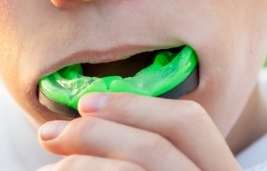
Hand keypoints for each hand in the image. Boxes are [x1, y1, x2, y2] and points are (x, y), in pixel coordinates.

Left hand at [37, 93, 241, 170]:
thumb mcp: (156, 163)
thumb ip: (140, 149)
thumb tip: (89, 115)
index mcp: (218, 170)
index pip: (188, 122)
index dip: (134, 105)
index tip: (84, 103)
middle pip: (156, 146)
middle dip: (94, 132)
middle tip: (48, 134)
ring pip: (131, 170)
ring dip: (79, 163)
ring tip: (47, 169)